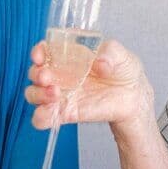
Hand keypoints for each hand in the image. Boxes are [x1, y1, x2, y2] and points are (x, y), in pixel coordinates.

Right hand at [25, 38, 153, 131]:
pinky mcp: (64, 113)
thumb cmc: (123, 70)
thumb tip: (99, 62)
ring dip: (37, 94)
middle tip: (46, 77)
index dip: (38, 52)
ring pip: (33, 94)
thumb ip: (110, 53)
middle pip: (34, 73)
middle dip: (36, 74)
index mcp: (67, 55)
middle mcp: (59, 74)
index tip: (40, 55)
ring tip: (55, 94)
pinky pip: (42, 118)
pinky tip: (52, 114)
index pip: (45, 51)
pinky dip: (41, 117)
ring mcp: (60, 94)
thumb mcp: (122, 55)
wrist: (134, 97)